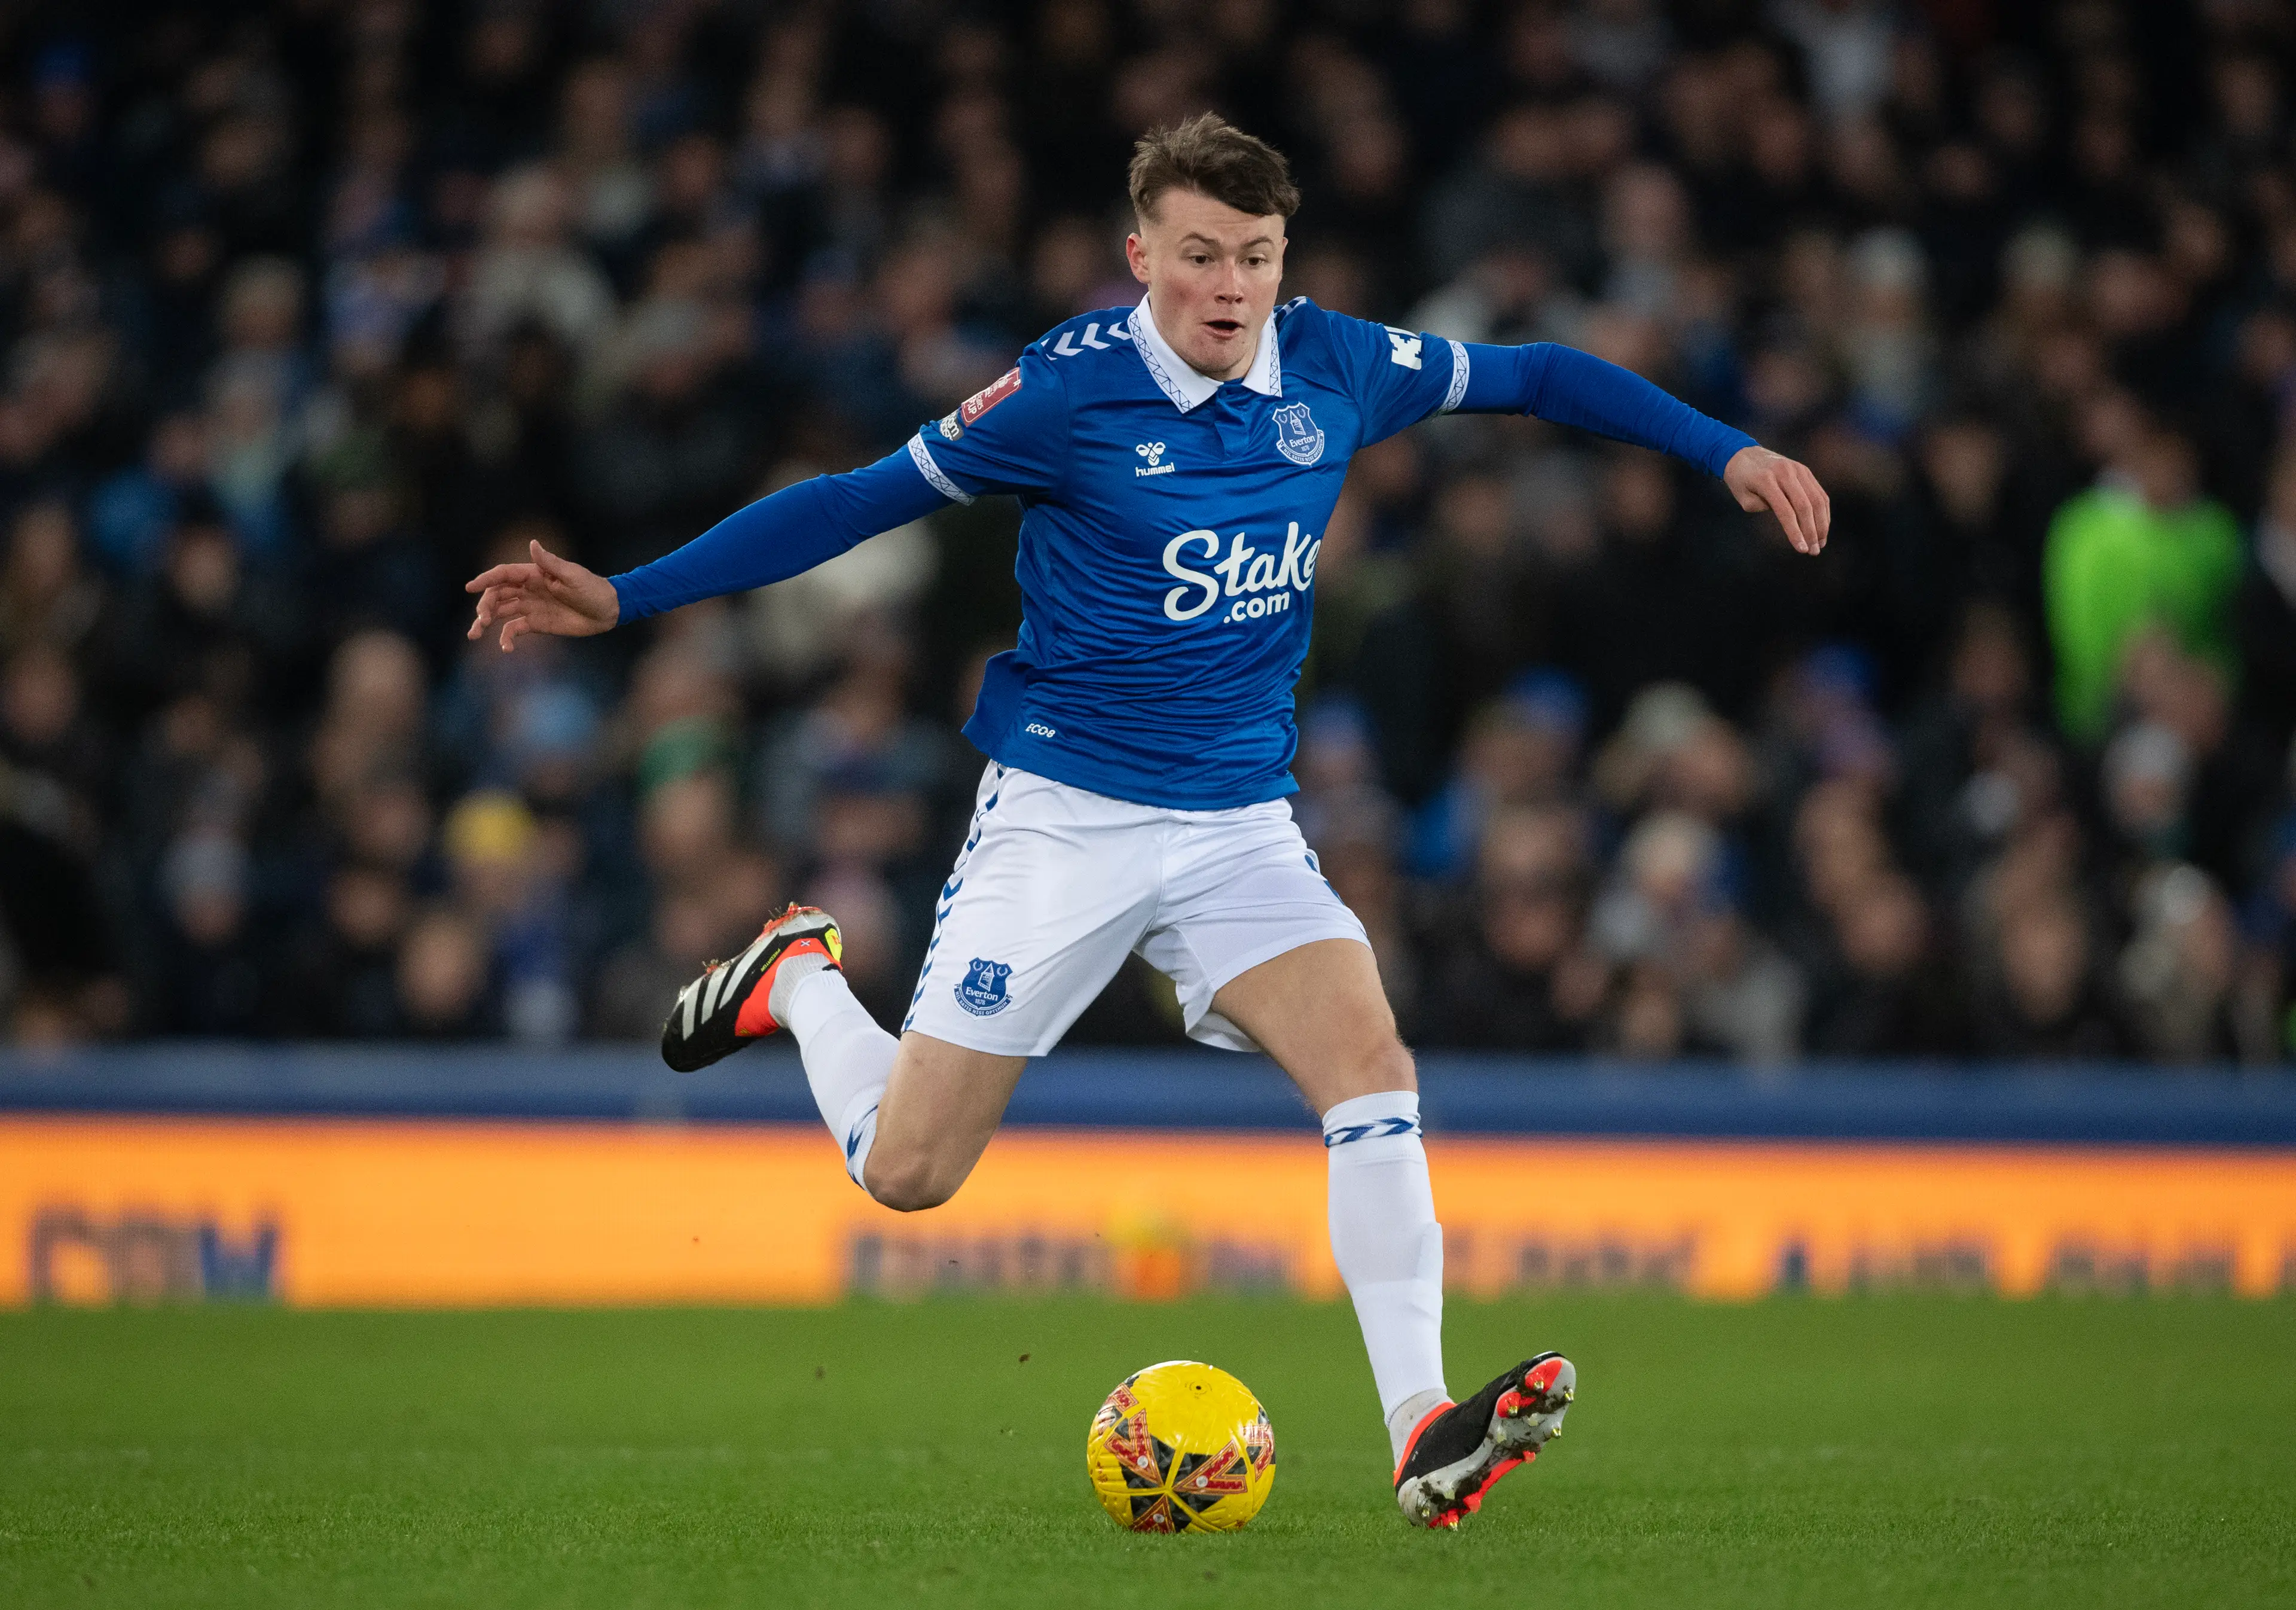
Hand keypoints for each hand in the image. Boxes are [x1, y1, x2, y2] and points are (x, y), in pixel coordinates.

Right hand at [465, 539, 619, 651]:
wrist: (608, 611)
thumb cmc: (592, 589)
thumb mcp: (573, 575)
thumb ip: (550, 563)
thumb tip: (533, 543)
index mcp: (534, 574)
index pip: (504, 574)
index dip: (486, 580)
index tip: (470, 587)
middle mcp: (528, 589)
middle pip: (497, 594)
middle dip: (485, 606)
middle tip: (481, 620)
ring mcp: (531, 606)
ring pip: (501, 612)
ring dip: (486, 621)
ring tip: (475, 634)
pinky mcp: (536, 623)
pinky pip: (515, 629)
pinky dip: (507, 638)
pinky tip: (506, 648)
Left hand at [1724, 444, 1830, 555]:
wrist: (1743, 454)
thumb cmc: (1740, 481)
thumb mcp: (1743, 498)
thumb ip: (1761, 508)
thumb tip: (1786, 517)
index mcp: (1766, 480)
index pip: (1785, 511)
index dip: (1795, 532)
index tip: (1801, 550)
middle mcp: (1785, 472)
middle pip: (1806, 506)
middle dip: (1812, 532)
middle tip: (1814, 552)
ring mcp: (1798, 469)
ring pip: (1817, 500)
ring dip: (1822, 524)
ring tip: (1820, 544)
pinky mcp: (1805, 470)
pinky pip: (1819, 493)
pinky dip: (1823, 512)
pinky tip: (1822, 527)